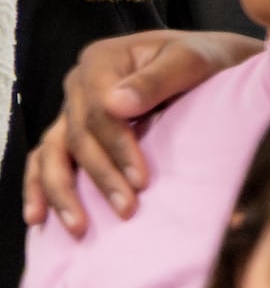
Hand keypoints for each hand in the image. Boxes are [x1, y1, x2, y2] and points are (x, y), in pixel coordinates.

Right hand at [27, 31, 258, 232]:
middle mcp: (79, 84)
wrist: (213, 65)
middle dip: (101, 177)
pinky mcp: (73, 131)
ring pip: (53, 153)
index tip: (141, 180)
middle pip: (78, 137)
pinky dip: (39, 186)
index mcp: (101, 60)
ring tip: (78, 226)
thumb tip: (116, 104)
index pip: (99, 112)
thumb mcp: (191, 61)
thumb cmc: (205, 61)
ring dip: (63, 192)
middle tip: (126, 209)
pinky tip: (39, 216)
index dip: (117, 147)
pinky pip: (44, 159)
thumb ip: (156, 79)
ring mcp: (72, 109)